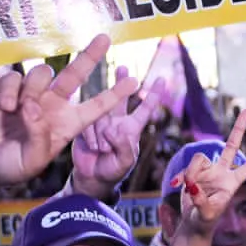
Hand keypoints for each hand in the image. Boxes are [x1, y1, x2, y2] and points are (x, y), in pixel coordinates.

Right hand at [0, 35, 134, 193]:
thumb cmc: (7, 167)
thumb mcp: (31, 162)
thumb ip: (39, 137)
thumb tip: (35, 106)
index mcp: (66, 125)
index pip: (96, 107)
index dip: (115, 95)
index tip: (135, 81)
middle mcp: (52, 106)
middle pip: (76, 75)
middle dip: (90, 56)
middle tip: (105, 38)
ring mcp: (29, 95)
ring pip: (43, 73)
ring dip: (33, 88)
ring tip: (17, 111)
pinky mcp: (5, 89)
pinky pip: (14, 77)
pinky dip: (9, 91)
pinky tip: (3, 108)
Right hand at [71, 65, 165, 195]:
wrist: (91, 178)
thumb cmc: (113, 171)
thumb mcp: (125, 162)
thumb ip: (125, 146)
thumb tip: (113, 129)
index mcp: (131, 128)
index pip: (145, 109)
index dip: (153, 95)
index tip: (161, 79)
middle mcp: (116, 122)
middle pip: (120, 97)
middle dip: (121, 82)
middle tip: (123, 67)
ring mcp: (99, 122)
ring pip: (100, 115)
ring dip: (101, 134)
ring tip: (102, 149)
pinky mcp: (84, 125)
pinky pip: (87, 123)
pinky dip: (90, 137)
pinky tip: (93, 147)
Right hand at [175, 110, 245, 234]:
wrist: (194, 222)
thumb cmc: (204, 220)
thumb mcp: (205, 213)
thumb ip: (200, 199)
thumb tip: (193, 185)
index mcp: (232, 182)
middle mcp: (221, 172)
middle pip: (232, 146)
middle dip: (239, 128)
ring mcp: (207, 171)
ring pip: (200, 159)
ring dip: (192, 173)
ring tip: (188, 189)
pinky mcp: (193, 172)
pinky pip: (186, 168)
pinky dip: (182, 177)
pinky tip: (178, 186)